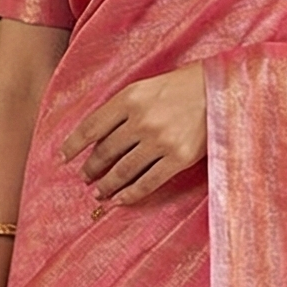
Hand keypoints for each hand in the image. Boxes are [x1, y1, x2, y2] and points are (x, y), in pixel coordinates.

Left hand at [61, 64, 205, 203]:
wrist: (224, 90)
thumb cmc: (185, 85)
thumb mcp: (148, 86)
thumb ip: (124, 107)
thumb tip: (100, 136)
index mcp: (130, 97)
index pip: (91, 126)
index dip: (73, 145)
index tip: (62, 158)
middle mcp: (142, 120)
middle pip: (105, 151)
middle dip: (91, 168)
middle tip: (85, 177)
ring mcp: (160, 141)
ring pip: (123, 170)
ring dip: (106, 185)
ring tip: (98, 192)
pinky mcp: (178, 159)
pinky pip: (147, 183)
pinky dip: (130, 195)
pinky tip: (119, 201)